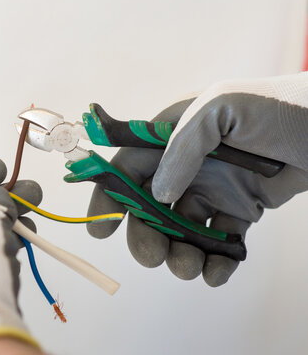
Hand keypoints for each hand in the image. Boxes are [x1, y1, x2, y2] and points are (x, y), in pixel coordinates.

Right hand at [87, 73, 307, 286]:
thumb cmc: (278, 107)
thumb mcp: (220, 108)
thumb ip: (182, 147)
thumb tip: (158, 194)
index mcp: (172, 136)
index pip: (128, 167)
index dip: (109, 197)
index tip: (100, 229)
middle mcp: (187, 164)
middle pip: (149, 207)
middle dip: (146, 236)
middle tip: (155, 256)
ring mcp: (213, 188)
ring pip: (181, 230)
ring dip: (179, 254)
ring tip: (192, 267)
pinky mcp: (241, 209)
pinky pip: (218, 241)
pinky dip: (214, 262)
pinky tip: (218, 272)